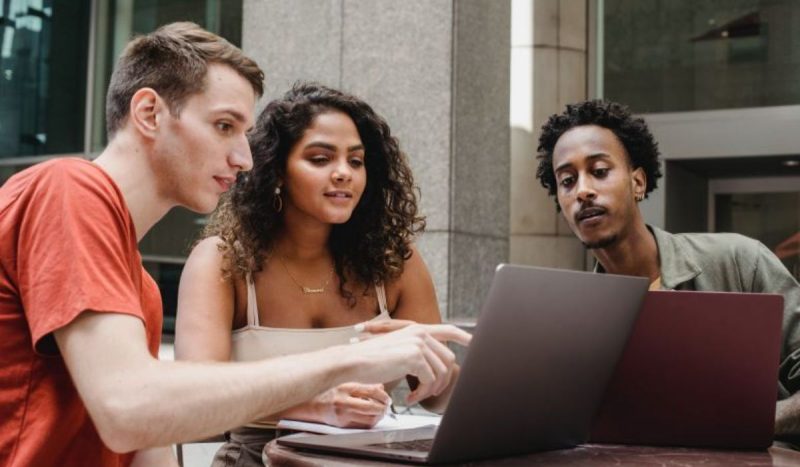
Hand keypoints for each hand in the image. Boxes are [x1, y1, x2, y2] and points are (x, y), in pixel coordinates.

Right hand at [314, 382, 390, 427]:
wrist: (314, 405)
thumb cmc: (330, 392)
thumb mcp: (346, 383)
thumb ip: (364, 385)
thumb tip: (380, 388)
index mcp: (345, 388)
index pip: (371, 391)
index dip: (383, 395)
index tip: (387, 398)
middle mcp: (344, 402)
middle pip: (371, 407)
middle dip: (383, 407)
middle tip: (386, 406)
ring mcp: (343, 415)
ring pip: (369, 419)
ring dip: (379, 416)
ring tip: (381, 412)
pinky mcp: (343, 425)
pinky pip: (362, 426)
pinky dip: (371, 422)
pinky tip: (372, 418)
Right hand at [350, 321, 470, 404]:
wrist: (354, 361)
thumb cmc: (371, 360)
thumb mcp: (398, 351)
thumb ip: (418, 354)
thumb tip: (437, 368)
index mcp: (416, 330)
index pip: (448, 330)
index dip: (464, 336)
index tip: (474, 343)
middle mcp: (420, 333)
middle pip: (448, 359)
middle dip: (441, 380)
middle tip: (427, 393)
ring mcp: (419, 343)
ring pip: (441, 372)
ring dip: (430, 390)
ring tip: (416, 396)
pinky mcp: (415, 356)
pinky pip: (429, 380)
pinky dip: (421, 393)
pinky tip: (409, 396)